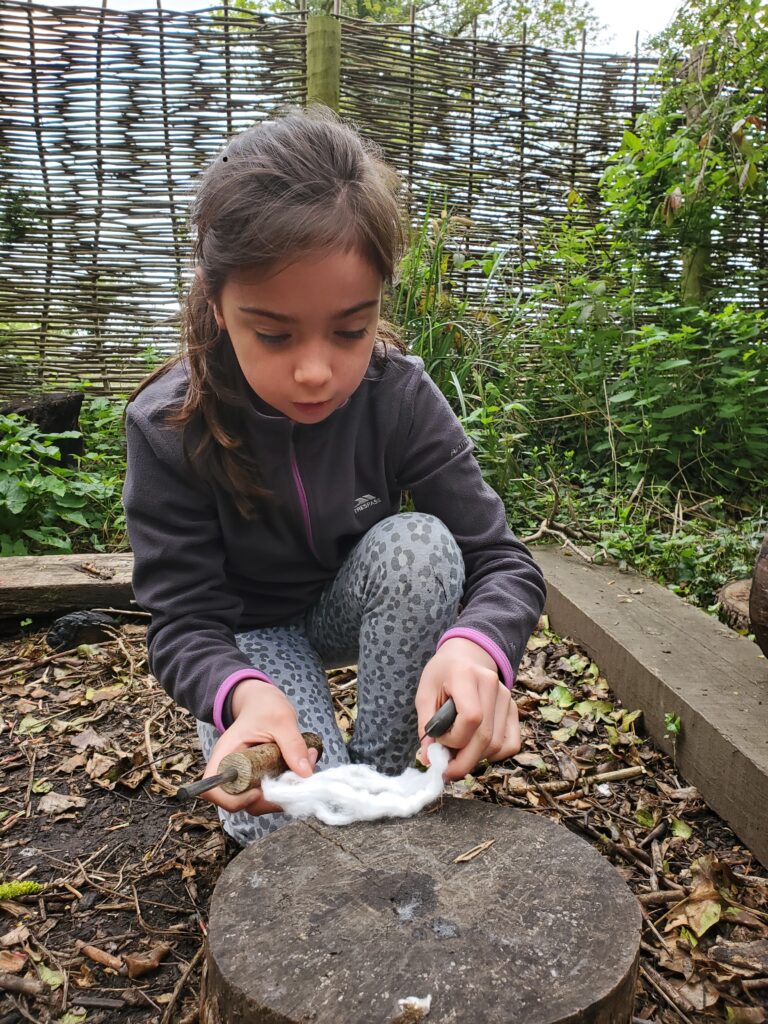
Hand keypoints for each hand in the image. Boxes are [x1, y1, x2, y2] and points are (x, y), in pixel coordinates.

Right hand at [200, 678, 317, 815]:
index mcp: (226, 755)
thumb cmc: (265, 706)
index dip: (233, 800)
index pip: (213, 790)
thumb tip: (305, 774)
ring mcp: (245, 776)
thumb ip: (293, 745)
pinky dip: (288, 787)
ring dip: (284, 793)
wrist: (263, 701)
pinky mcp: (259, 778)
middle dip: (271, 799)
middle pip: (241, 802)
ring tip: (306, 766)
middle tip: (297, 779)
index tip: (258, 792)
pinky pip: (270, 792)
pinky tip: (302, 768)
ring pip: (259, 801)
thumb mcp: (281, 720)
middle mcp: (232, 770)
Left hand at [415, 637, 520, 780]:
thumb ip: (426, 726)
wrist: (465, 656)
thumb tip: (430, 759)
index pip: (471, 718)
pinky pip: (510, 744)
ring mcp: (507, 697)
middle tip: (446, 770)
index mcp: (467, 675)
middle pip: (486, 737)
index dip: (454, 738)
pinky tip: (476, 749)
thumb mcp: (425, 694)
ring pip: (497, 745)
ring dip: (475, 758)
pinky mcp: (514, 709)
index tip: (437, 741)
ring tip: (457, 752)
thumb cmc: (441, 674)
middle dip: (463, 761)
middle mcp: (493, 685)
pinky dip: (493, 755)